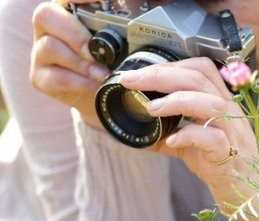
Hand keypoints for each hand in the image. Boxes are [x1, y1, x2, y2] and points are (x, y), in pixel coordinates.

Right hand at [30, 0, 109, 128]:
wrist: (104, 98)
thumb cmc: (111, 64)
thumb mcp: (120, 44)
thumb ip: (121, 29)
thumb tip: (143, 20)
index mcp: (68, 11)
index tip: (98, 1)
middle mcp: (49, 28)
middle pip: (47, 15)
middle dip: (76, 34)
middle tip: (97, 51)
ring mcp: (41, 52)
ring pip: (50, 46)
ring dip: (81, 63)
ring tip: (103, 74)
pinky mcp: (41, 77)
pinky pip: (55, 77)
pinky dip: (79, 82)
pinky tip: (95, 86)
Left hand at [120, 58, 258, 220]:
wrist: (251, 192)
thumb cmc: (223, 164)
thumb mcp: (192, 144)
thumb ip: (169, 133)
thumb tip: (137, 131)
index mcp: (220, 102)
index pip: (200, 69)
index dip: (169, 65)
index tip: (139, 73)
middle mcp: (229, 111)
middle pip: (199, 78)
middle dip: (161, 75)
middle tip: (131, 81)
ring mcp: (232, 131)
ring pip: (210, 103)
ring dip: (176, 100)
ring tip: (150, 107)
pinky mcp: (230, 153)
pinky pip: (213, 138)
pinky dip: (189, 135)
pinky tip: (171, 140)